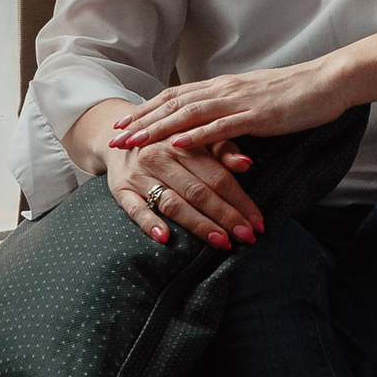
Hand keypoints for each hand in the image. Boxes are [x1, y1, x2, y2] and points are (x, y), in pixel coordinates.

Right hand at [102, 133, 263, 247]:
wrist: (118, 135)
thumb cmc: (167, 141)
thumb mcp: (195, 138)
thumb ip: (222, 149)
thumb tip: (246, 165)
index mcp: (182, 143)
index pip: (218, 176)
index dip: (240, 200)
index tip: (258, 222)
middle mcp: (160, 157)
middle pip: (198, 191)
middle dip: (226, 216)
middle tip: (247, 237)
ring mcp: (139, 175)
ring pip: (173, 202)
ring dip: (198, 224)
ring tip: (221, 241)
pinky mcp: (120, 189)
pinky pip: (134, 208)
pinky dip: (149, 222)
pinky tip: (165, 237)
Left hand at [111, 56, 350, 154]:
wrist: (327, 81)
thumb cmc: (295, 94)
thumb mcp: (255, 100)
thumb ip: (232, 109)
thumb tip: (213, 122)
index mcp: (223, 86)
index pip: (175, 95)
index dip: (147, 108)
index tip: (124, 121)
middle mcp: (224, 90)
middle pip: (173, 104)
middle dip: (141, 121)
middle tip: (114, 135)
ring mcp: (240, 102)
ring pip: (189, 114)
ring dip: (158, 129)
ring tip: (134, 142)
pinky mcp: (257, 116)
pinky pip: (221, 126)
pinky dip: (196, 136)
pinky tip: (177, 144)